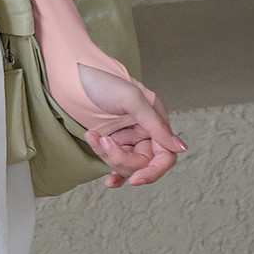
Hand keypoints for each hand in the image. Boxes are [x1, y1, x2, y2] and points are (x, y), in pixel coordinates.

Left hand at [76, 62, 187, 188]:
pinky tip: (107, 179)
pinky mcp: (111, 141)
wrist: (72, 73)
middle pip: (143, 163)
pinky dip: (111, 169)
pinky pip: (116, 164)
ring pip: (127, 165)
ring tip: (92, 136)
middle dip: (122, 158)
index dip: (153, 171)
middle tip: (104, 141)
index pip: (165, 156)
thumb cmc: (102, 80)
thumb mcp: (131, 99)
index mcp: (156, 119)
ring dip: (108, 156)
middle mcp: (145, 130)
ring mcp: (128, 137)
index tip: (136, 180)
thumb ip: (156, 125)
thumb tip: (181, 148)